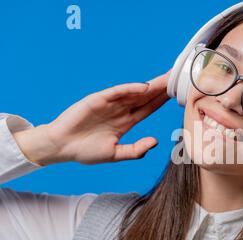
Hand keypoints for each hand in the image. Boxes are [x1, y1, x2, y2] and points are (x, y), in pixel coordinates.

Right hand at [15, 70, 170, 165]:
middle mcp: (120, 110)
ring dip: (151, 85)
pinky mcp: (97, 100)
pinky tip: (144, 87)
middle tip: (178, 78)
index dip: (162, 101)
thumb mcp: (115, 154)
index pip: (148, 108)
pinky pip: (117, 92)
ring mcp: (110, 104)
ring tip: (167, 78)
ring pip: (134, 91)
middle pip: (145, 97)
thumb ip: (135, 150)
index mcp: (125, 121)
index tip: (177, 94)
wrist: (61, 147)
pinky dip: (130, 89)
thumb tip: (155, 142)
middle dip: (161, 88)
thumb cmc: (85, 151)